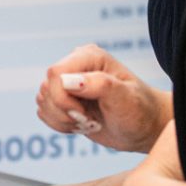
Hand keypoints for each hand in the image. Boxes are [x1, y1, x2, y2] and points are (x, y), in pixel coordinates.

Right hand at [36, 44, 171, 153]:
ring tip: (88, 122)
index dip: (63, 98)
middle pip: (46, 89)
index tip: (85, 115)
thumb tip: (69, 81)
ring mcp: (67, 83)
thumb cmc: (139, 111)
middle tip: (89, 121)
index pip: (55, 73)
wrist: (142, 128)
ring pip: (42, 102)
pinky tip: (81, 125)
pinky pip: (43, 112)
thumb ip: (100, 85)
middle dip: (64, 112)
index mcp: (89, 57)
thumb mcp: (126, 99)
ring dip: (62, 120)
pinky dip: (59, 125)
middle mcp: (75, 66)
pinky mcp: (62, 99)